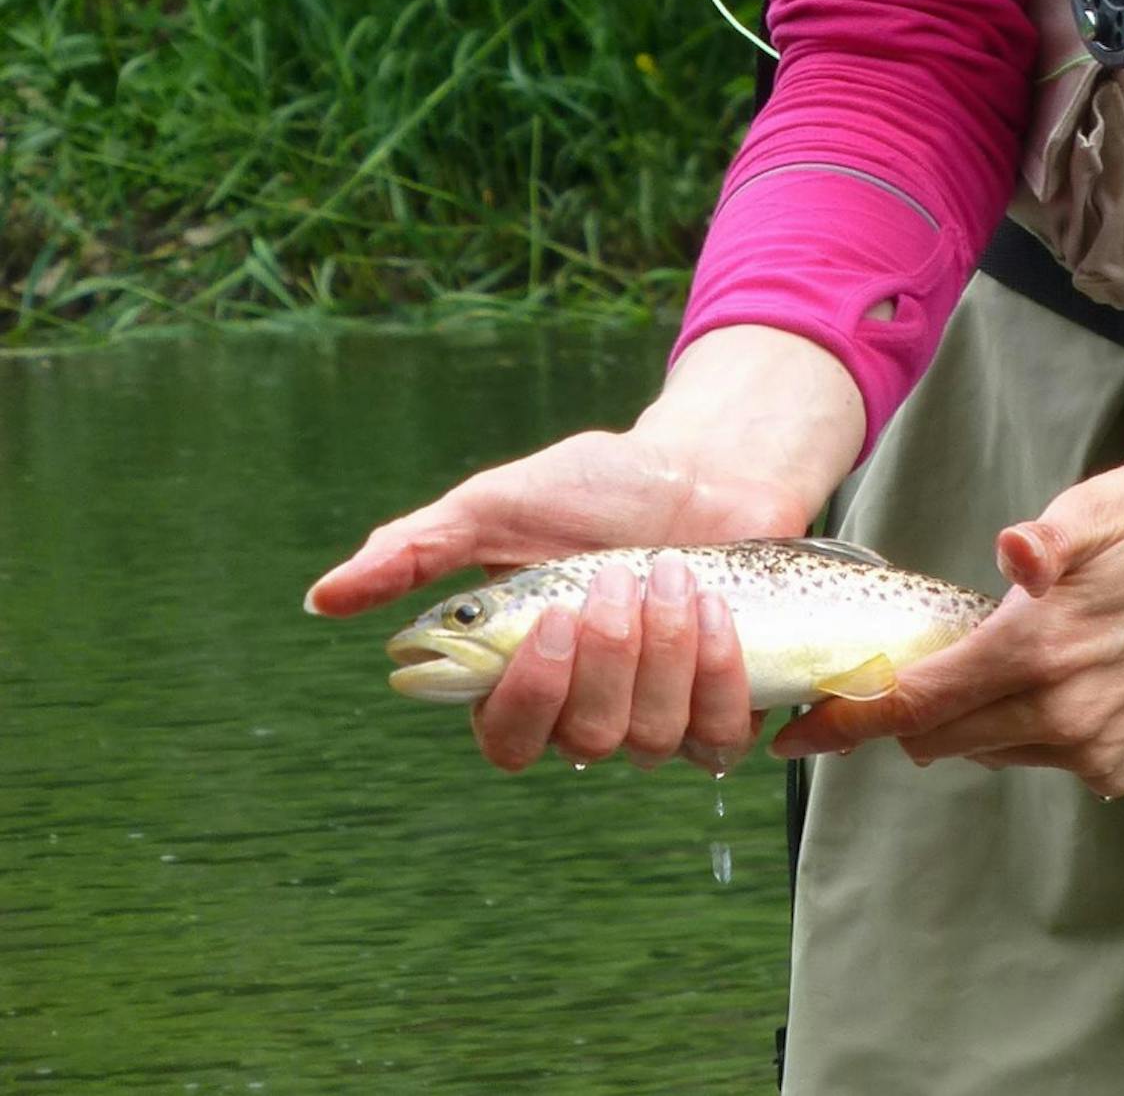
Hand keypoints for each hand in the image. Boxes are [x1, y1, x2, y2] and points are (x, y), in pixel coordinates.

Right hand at [306, 323, 865, 777]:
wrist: (703, 463)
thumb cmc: (597, 484)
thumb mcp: (498, 504)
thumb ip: (414, 551)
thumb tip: (321, 598)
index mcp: (523, 678)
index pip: (504, 741)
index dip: (527, 698)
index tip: (553, 621)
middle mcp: (586, 710)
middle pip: (582, 741)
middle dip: (608, 654)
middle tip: (617, 577)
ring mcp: (656, 715)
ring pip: (649, 739)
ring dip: (663, 648)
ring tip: (668, 572)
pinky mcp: (720, 704)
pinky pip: (716, 735)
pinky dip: (717, 671)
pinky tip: (710, 608)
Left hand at [770, 393, 1123, 797]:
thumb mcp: (1111, 504)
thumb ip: (1051, 539)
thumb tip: (1013, 553)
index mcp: (1044, 647)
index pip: (923, 698)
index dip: (857, 713)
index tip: (804, 731)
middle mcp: (1065, 714)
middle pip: (946, 735)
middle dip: (907, 713)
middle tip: (879, 685)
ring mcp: (1099, 748)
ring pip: (992, 747)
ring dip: (969, 716)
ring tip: (977, 660)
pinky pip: (1044, 755)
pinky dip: (1024, 726)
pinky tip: (1046, 675)